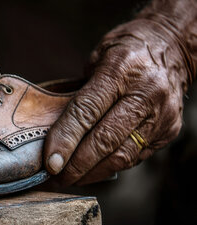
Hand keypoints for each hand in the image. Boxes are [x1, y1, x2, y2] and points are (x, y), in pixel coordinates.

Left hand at [43, 18, 192, 185]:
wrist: (174, 45)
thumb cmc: (126, 50)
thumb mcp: (97, 58)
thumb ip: (78, 92)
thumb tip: (49, 129)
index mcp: (121, 69)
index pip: (87, 111)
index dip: (65, 140)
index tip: (49, 162)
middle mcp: (146, 93)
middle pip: (105, 140)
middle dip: (76, 165)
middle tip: (54, 177)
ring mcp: (161, 114)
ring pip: (121, 156)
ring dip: (91, 173)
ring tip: (68, 179)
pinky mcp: (169, 130)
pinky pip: (134, 157)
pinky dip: (109, 167)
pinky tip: (91, 171)